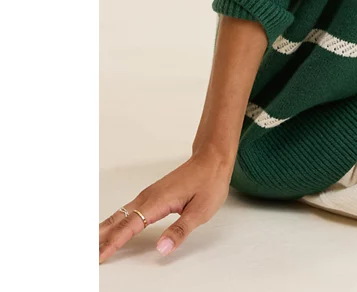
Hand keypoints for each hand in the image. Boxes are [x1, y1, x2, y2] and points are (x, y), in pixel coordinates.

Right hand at [99, 148, 233, 263]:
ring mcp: (148, 195)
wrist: (213, 158)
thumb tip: (162, 248)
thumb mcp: (201, 210)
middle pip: (117, 221)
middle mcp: (148, 197)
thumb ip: (180, 230)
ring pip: (119, 215)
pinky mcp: (151, 195)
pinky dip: (113, 222)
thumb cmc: (209, 182)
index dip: (112, 244)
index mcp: (157, 202)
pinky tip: (108, 229)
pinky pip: (126, 211)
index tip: (98, 257)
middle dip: (99, 239)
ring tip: (89, 246)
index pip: (129, 227)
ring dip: (103, 231)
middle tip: (84, 255)